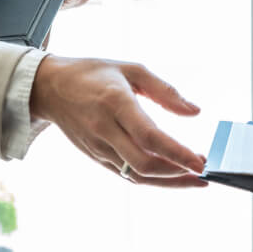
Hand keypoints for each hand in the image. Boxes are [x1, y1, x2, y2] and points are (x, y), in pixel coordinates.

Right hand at [29, 55, 206, 187]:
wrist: (50, 88)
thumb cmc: (93, 74)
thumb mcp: (132, 70)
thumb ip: (165, 91)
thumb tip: (194, 112)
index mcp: (116, 103)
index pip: (150, 137)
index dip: (177, 153)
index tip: (200, 162)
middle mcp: (105, 129)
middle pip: (144, 164)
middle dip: (177, 173)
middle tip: (202, 170)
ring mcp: (98, 147)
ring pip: (136, 175)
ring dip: (168, 181)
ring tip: (194, 179)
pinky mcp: (96, 156)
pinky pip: (126, 174)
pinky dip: (152, 179)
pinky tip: (171, 176)